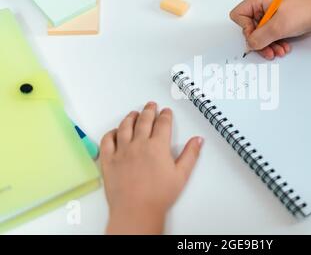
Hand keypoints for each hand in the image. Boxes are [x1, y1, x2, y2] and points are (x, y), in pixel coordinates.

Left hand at [100, 102, 203, 234]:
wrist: (136, 210)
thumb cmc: (158, 196)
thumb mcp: (181, 175)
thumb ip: (191, 155)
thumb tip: (198, 140)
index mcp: (157, 146)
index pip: (162, 123)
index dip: (165, 115)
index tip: (166, 112)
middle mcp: (138, 144)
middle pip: (144, 120)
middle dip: (149, 110)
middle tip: (151, 105)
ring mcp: (121, 151)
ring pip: (125, 126)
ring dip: (130, 117)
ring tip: (134, 113)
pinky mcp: (108, 160)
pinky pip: (107, 140)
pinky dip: (111, 133)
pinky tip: (115, 131)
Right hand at [230, 0, 310, 59]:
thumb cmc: (304, 11)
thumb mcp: (278, 26)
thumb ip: (260, 37)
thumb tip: (250, 45)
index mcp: (257, 0)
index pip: (238, 16)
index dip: (246, 29)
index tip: (258, 36)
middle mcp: (261, 7)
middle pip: (249, 29)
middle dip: (259, 42)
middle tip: (268, 50)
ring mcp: (269, 15)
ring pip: (259, 36)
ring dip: (268, 46)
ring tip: (279, 51)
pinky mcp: (276, 23)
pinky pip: (269, 37)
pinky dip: (274, 44)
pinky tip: (283, 47)